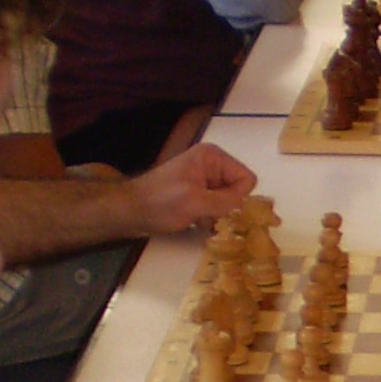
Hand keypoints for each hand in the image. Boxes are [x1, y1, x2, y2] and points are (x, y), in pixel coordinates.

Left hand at [125, 141, 257, 235]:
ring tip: (200, 221)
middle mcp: (211, 165)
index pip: (246, 179)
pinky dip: (211, 218)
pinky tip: (196, 224)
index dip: (238, 198)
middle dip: (229, 207)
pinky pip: (216, 206)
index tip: (221, 211)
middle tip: (212, 220)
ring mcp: (203, 179)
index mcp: (212, 157)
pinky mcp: (196, 194)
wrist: (129, 212)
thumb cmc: (160, 203)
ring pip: (228, 201)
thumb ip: (227, 202)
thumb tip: (251, 206)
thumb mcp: (196, 202)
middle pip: (238, 190)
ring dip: (219, 215)